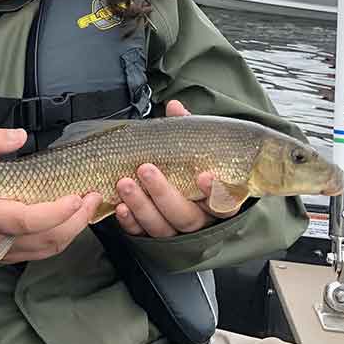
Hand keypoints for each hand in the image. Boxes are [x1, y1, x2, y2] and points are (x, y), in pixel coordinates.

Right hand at [0, 128, 102, 263]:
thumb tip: (19, 135)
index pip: (25, 221)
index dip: (55, 212)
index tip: (76, 196)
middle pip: (45, 239)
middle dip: (75, 221)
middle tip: (92, 196)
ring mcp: (1, 250)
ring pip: (47, 249)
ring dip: (73, 230)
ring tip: (87, 206)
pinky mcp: (5, 256)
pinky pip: (39, 253)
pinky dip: (60, 238)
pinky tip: (69, 221)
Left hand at [113, 100, 239, 237]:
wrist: (176, 186)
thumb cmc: (188, 166)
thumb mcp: (191, 149)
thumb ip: (186, 130)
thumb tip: (174, 106)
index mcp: (214, 200)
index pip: (224, 203)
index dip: (216, 192)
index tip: (204, 174)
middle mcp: (198, 219)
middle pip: (185, 216)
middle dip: (163, 193)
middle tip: (145, 169)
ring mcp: (175, 231)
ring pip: (161, 227)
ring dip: (141, 205)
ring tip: (124, 183)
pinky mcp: (153, 237)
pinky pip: (141, 234)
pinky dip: (130, 222)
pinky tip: (119, 207)